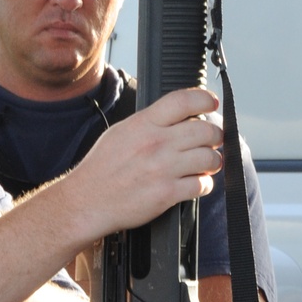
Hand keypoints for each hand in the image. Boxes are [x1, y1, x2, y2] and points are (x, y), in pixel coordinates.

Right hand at [78, 87, 222, 234]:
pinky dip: (204, 185)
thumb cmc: (101, 170)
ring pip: (209, 158)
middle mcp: (156, 144)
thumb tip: (175, 115)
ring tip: (206, 164)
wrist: (86, 202)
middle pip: (205, 130)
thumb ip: (148, 122)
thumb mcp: (120, 132)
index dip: (205, 99)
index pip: (184, 101)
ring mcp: (163, 169)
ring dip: (213, 161)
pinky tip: (196, 184)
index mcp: (143, 124)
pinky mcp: (167, 194)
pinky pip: (202, 185)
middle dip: (215, 135)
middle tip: (213, 140)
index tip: (211, 104)